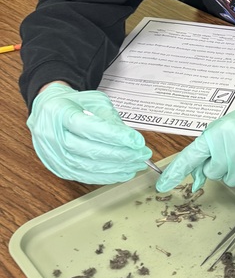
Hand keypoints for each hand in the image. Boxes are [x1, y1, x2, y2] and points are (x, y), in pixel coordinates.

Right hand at [27, 83, 150, 183]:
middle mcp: (52, 136)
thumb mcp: (93, 101)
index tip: (137, 141)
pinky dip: (106, 176)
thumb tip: (130, 139)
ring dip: (117, 168)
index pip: (89, 127)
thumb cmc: (74, 104)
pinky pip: (85, 176)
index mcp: (60, 112)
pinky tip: (123, 172)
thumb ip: (110, 118)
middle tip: (143, 154)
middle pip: (89, 150)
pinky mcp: (59, 168)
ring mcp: (54, 155)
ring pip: (88, 167)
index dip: (115, 136)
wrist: (48, 112)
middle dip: (121, 155)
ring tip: (137, 164)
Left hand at [155, 92, 234, 192]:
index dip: (174, 173)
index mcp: (217, 133)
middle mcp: (230, 146)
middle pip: (213, 173)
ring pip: (230, 180)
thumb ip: (208, 151)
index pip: (190, 156)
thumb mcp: (225, 128)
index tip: (161, 186)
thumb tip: (196, 180)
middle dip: (222, 164)